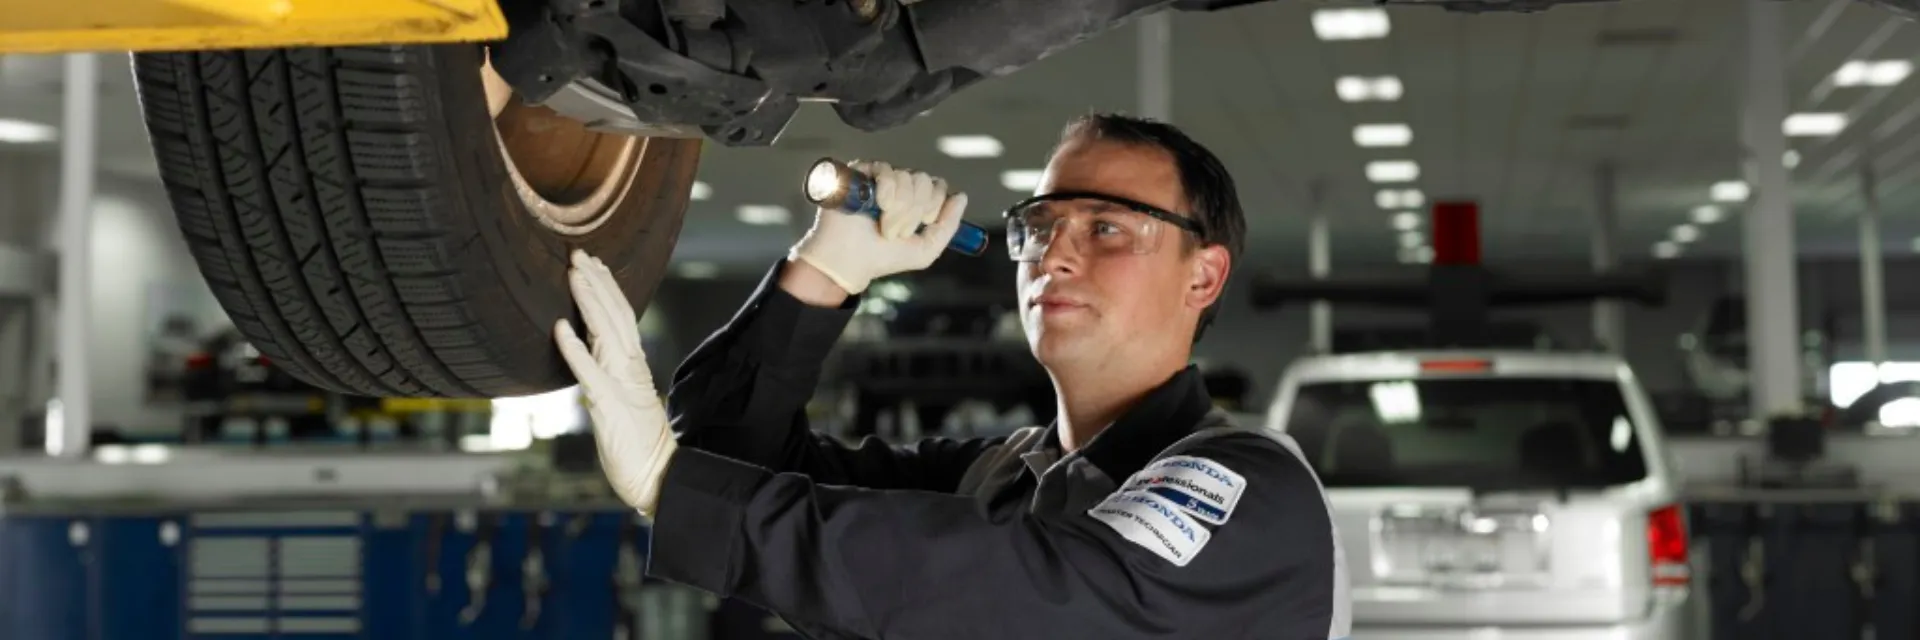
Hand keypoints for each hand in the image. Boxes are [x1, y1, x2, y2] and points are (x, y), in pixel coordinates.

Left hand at [553, 249, 677, 515]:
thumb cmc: (637, 443)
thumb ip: (609, 374)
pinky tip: (561, 329)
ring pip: (606, 334)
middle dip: (596, 282)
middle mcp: (630, 369)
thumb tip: (591, 352)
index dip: (606, 288)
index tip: (592, 262)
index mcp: (634, 366)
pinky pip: (590, 373)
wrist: (656, 478)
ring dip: (589, 302)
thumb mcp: (621, 400)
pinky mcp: (610, 406)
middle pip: (615, 316)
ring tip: (573, 275)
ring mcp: (622, 385)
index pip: (622, 317)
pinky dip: (575, 349)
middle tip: (578, 253)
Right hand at [788, 160, 968, 294]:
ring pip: (907, 177)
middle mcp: (898, 184)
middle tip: (896, 232)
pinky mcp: (861, 172)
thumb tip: (961, 196)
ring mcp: (879, 177)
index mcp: (914, 199)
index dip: (934, 204)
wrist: (850, 260)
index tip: (923, 224)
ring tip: (883, 226)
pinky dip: (887, 192)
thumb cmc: (883, 258)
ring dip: (899, 210)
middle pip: (924, 180)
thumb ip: (949, 225)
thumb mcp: (926, 249)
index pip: (937, 185)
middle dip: (914, 212)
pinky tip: (878, 207)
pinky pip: (887, 171)